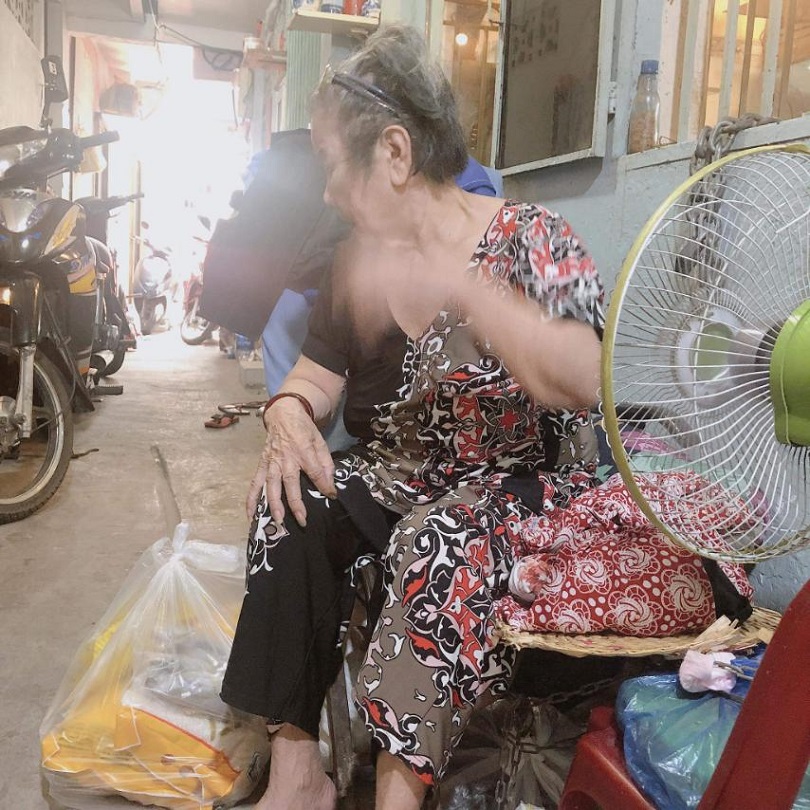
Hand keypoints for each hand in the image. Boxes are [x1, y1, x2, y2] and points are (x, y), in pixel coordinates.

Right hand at [246, 398, 335, 525]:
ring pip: (271, 485)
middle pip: (290, 483)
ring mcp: (271, 462)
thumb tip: (330, 483)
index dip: (324, 485)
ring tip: (278, 521)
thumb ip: (326, 463)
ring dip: (273, 504)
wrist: (283, 414)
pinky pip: (255, 483)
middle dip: (296, 503)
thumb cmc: (304, 429)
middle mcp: (286, 459)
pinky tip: (251, 514)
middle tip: (302, 520)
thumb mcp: (320, 441)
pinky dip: (252, 499)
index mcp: (303, 451)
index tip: (331, 496)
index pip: (315, 471)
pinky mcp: (262, 464)